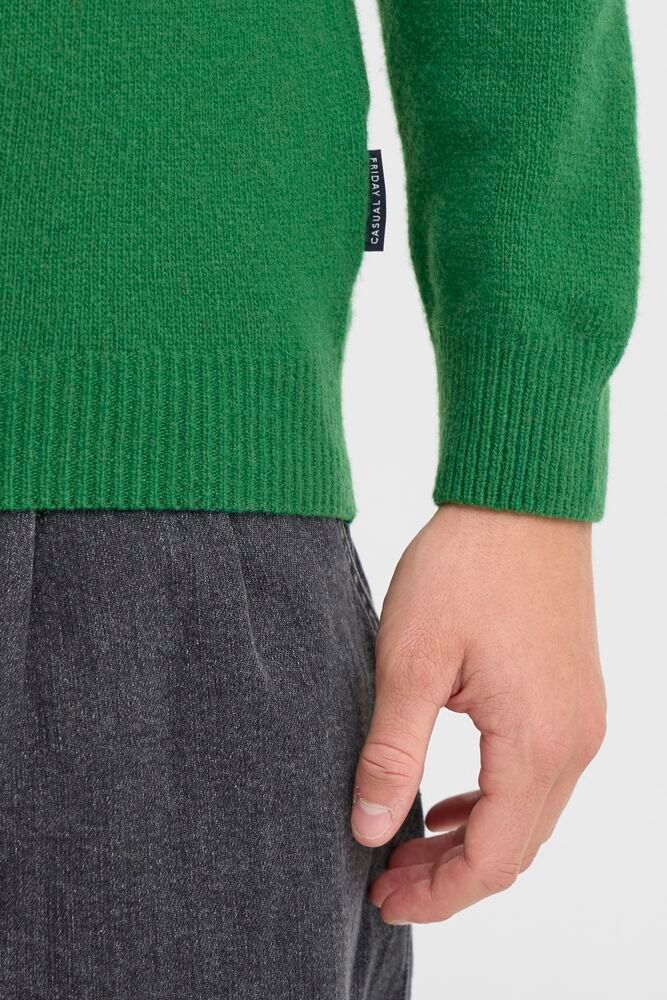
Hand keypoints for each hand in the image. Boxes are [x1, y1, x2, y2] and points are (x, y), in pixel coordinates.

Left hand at [350, 504, 605, 923]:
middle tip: (385, 879)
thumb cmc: (466, 568)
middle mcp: (573, 744)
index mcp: (536, 743)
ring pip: (528, 816)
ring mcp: (580, 720)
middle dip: (450, 877)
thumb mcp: (410, 662)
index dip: (437, 894)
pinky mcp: (572, 698)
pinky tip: (449, 798)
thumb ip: (392, 752)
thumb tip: (369, 829)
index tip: (382, 897)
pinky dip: (492, 802)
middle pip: (515, 848)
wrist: (521, 501)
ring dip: (471, 841)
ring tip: (407, 845)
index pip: (491, 859)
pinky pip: (537, 777)